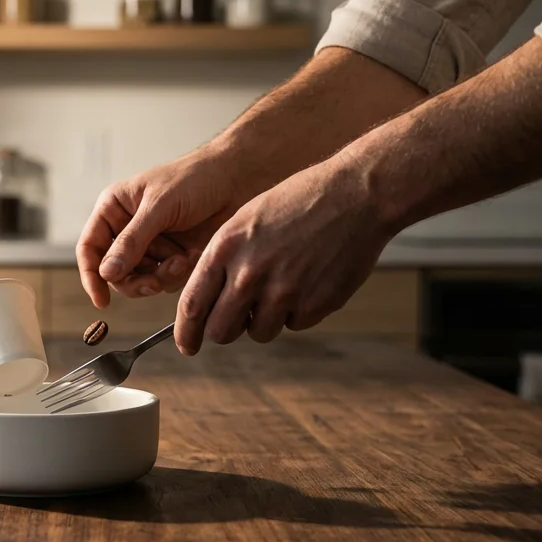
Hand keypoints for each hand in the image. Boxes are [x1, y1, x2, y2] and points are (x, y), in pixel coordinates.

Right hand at [77, 149, 262, 308]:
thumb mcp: (159, 206)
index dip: (92, 275)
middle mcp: (128, 229)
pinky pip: (165, 280)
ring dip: (161, 277)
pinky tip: (192, 256)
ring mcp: (151, 245)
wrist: (237, 179)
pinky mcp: (173, 257)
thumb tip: (107, 273)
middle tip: (154, 283)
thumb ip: (132, 241)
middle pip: (115, 273)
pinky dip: (178, 273)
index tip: (102, 300)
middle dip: (135, 281)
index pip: (90, 248)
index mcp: (115, 209)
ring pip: (141, 280)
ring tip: (182, 261)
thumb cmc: (195, 178)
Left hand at [174, 156, 394, 355]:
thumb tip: (208, 301)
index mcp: (226, 248)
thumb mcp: (246, 220)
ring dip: (264, 320)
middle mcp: (250, 273)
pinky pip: (294, 324)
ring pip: (258, 333)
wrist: (355, 195)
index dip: (186, 333)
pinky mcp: (315, 304)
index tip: (188, 345)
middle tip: (237, 319)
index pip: (192, 305)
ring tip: (281, 287)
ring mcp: (283, 292)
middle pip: (220, 331)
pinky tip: (308, 280)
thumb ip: (224, 261)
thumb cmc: (299, 202)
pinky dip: (297, 312)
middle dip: (225, 330)